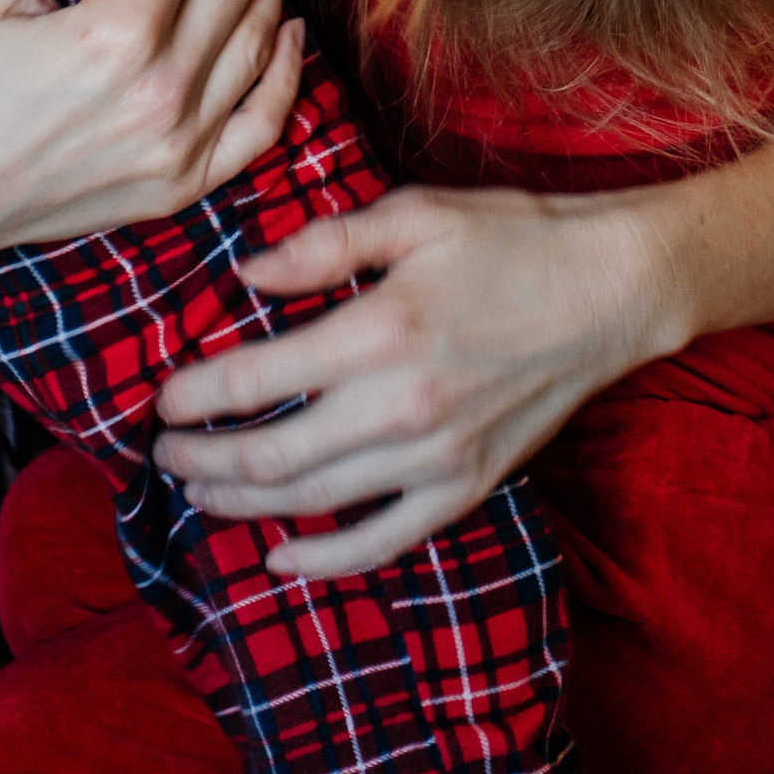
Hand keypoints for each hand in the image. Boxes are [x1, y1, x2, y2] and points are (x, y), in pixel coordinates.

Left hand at [150, 182, 681, 573]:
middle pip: (270, 457)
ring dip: (242, 505)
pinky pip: (381, 542)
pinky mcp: (466, 487)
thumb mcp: (414, 214)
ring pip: (313, 503)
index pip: (254, 381)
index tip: (159, 401)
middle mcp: (401, 407)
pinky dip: (323, 559)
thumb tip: (244, 274)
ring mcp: (436, 458)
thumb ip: (323, 245)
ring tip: (198, 492)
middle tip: (161, 454)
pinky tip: (278, 556)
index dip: (193, 398)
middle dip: (201, 460)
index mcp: (380, 331)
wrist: (614, 291)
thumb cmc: (513, 240)